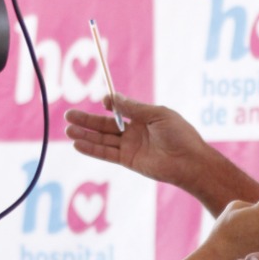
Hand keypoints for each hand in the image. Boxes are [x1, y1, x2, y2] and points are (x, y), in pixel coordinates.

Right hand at [64, 93, 212, 188]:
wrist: (190, 162)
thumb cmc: (180, 135)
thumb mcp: (157, 115)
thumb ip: (133, 108)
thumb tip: (111, 97)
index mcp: (143, 118)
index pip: (119, 110)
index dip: (109, 104)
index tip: (103, 101)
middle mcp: (134, 132)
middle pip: (105, 125)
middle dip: (86, 120)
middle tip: (68, 115)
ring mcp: (130, 147)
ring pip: (102, 140)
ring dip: (85, 135)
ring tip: (67, 130)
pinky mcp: (128, 161)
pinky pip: (106, 153)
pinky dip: (92, 149)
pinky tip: (77, 144)